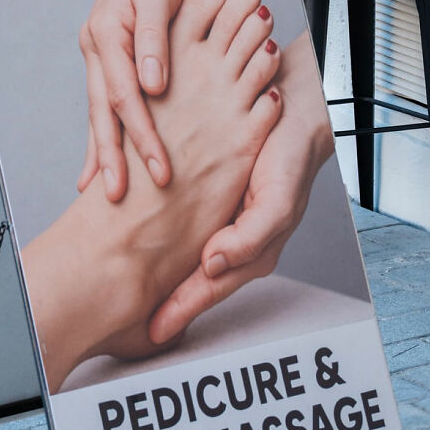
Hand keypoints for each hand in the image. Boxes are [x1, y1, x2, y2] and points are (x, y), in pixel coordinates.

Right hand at [78, 0, 184, 198]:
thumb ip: (154, 39)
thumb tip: (153, 85)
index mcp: (106, 35)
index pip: (124, 96)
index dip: (141, 134)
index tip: (159, 168)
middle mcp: (98, 49)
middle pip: (104, 113)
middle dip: (113, 157)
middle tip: (120, 198)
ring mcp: (102, 57)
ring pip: (101, 114)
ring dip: (104, 153)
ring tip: (104, 193)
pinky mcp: (113, 62)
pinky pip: (109, 105)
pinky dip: (107, 135)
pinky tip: (104, 164)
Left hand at [148, 31, 334, 342]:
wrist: (291, 99)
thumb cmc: (292, 150)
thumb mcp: (279, 198)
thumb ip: (252, 236)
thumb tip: (212, 266)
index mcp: (253, 243)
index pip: (212, 286)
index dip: (183, 307)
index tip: (155, 330)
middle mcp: (237, 234)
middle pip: (199, 278)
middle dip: (172, 302)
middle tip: (137, 325)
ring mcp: (224, 214)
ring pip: (190, 254)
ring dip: (166, 275)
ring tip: (137, 292)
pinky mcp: (212, 191)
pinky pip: (187, 222)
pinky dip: (165, 236)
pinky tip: (146, 241)